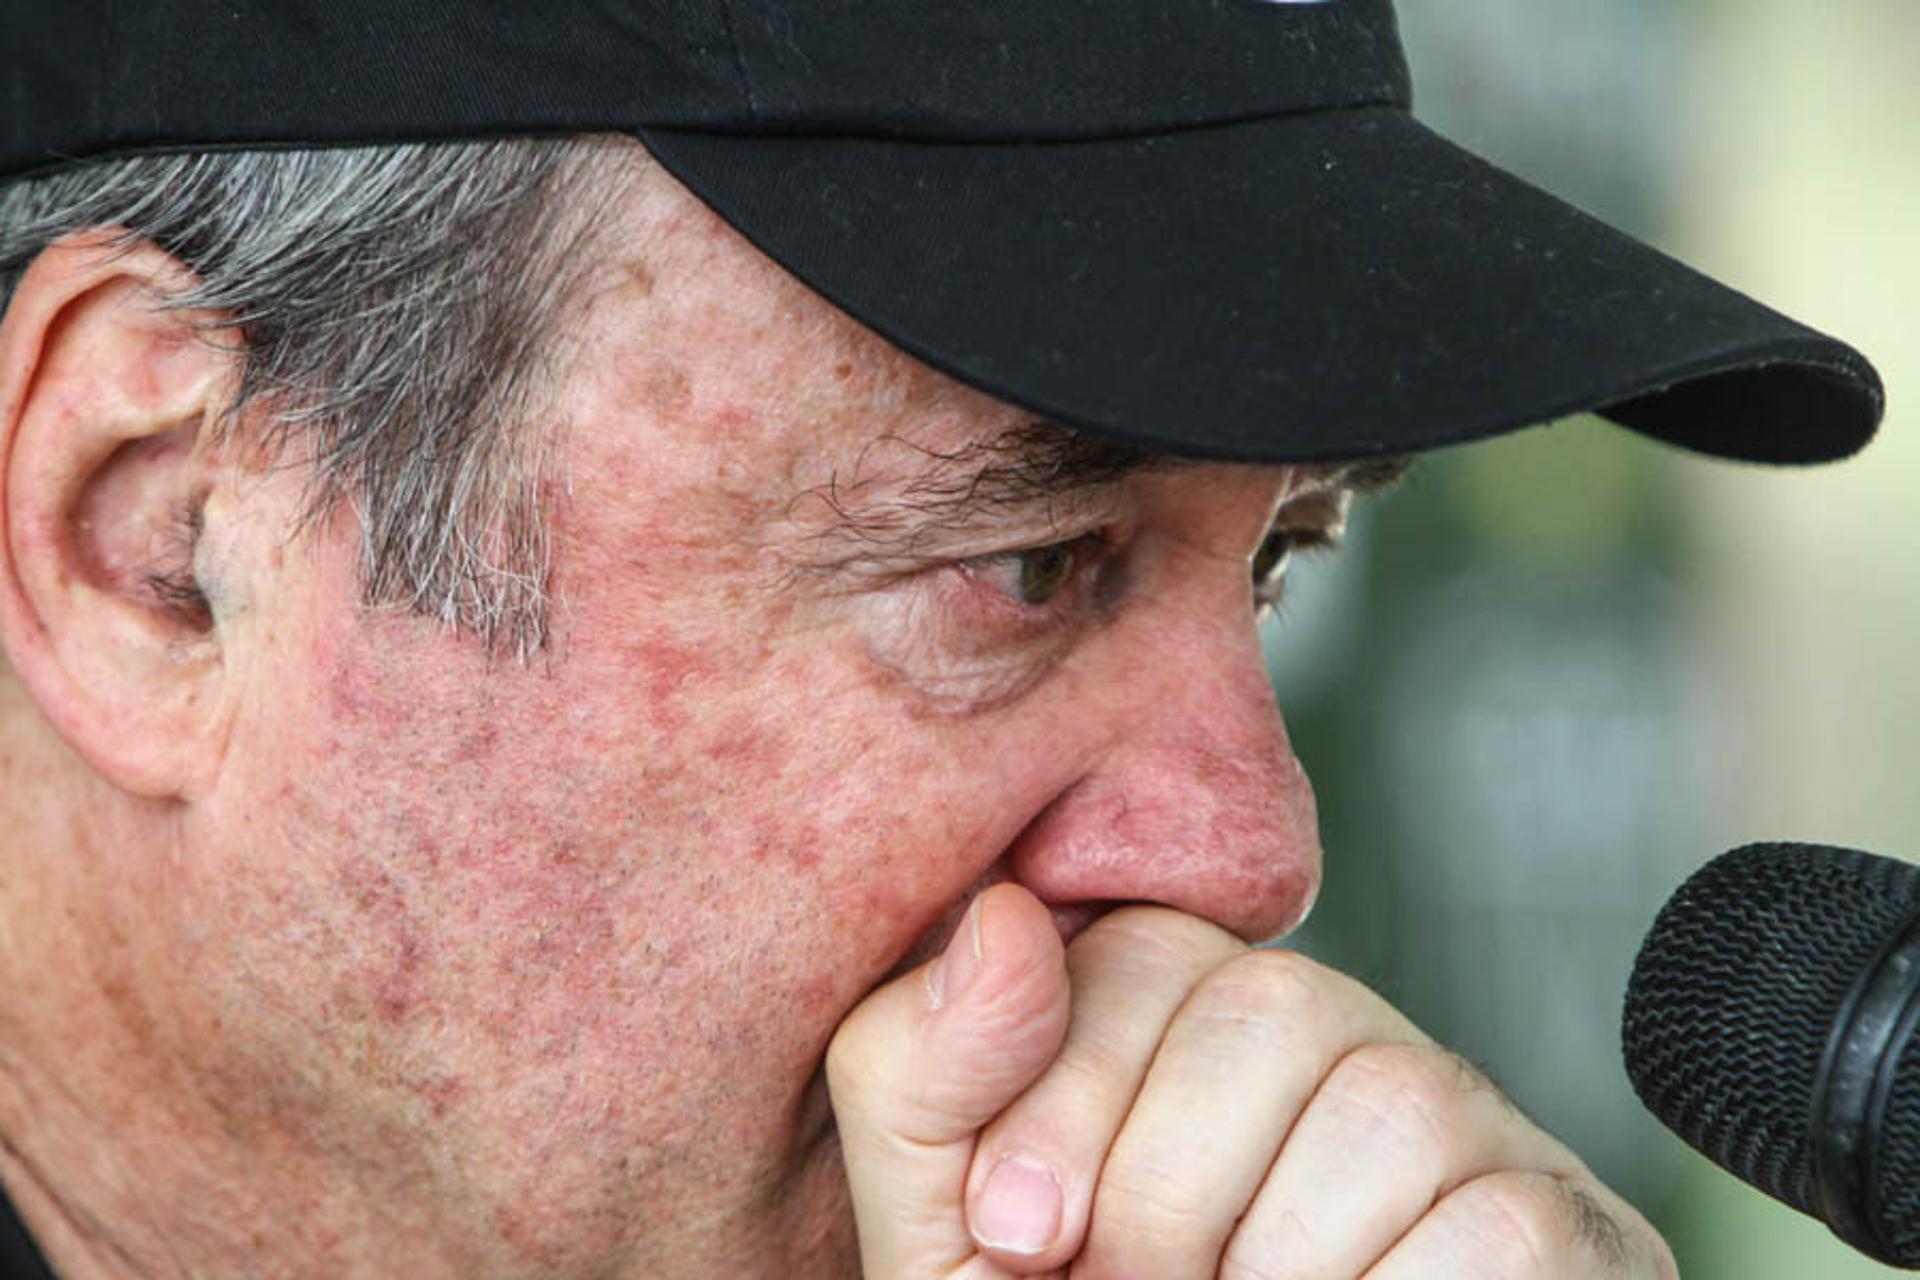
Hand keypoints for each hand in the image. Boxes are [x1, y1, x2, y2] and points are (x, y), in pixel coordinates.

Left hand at [827, 883, 1674, 1277]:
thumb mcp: (948, 1236)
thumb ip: (923, 1075)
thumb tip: (1006, 918)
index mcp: (1178, 1019)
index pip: (1140, 951)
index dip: (1067, 1097)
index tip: (1021, 1236)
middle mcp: (1328, 1040)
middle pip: (1268, 1007)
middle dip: (1167, 1190)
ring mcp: (1459, 1126)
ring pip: (1392, 1105)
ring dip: (1280, 1266)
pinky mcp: (1567, 1225)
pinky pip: (1498, 1225)